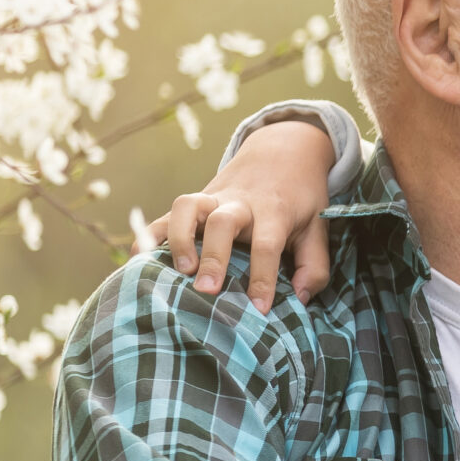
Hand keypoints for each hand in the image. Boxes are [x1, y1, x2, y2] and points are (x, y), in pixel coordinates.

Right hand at [166, 118, 337, 310]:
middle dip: (213, 256)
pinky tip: (141, 262)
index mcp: (274, 211)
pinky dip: (149, 235)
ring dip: (179, 238)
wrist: (282, 151)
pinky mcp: (193, 203)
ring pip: (187, 206)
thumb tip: (300, 299)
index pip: (267, 244)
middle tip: (207, 290)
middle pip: (222, 221)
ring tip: (180, 272)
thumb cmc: (300, 199)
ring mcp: (212, 198)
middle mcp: (241, 202)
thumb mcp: (318, 227)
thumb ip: (314, 265)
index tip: (259, 309)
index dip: (263, 277)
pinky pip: (164, 216)